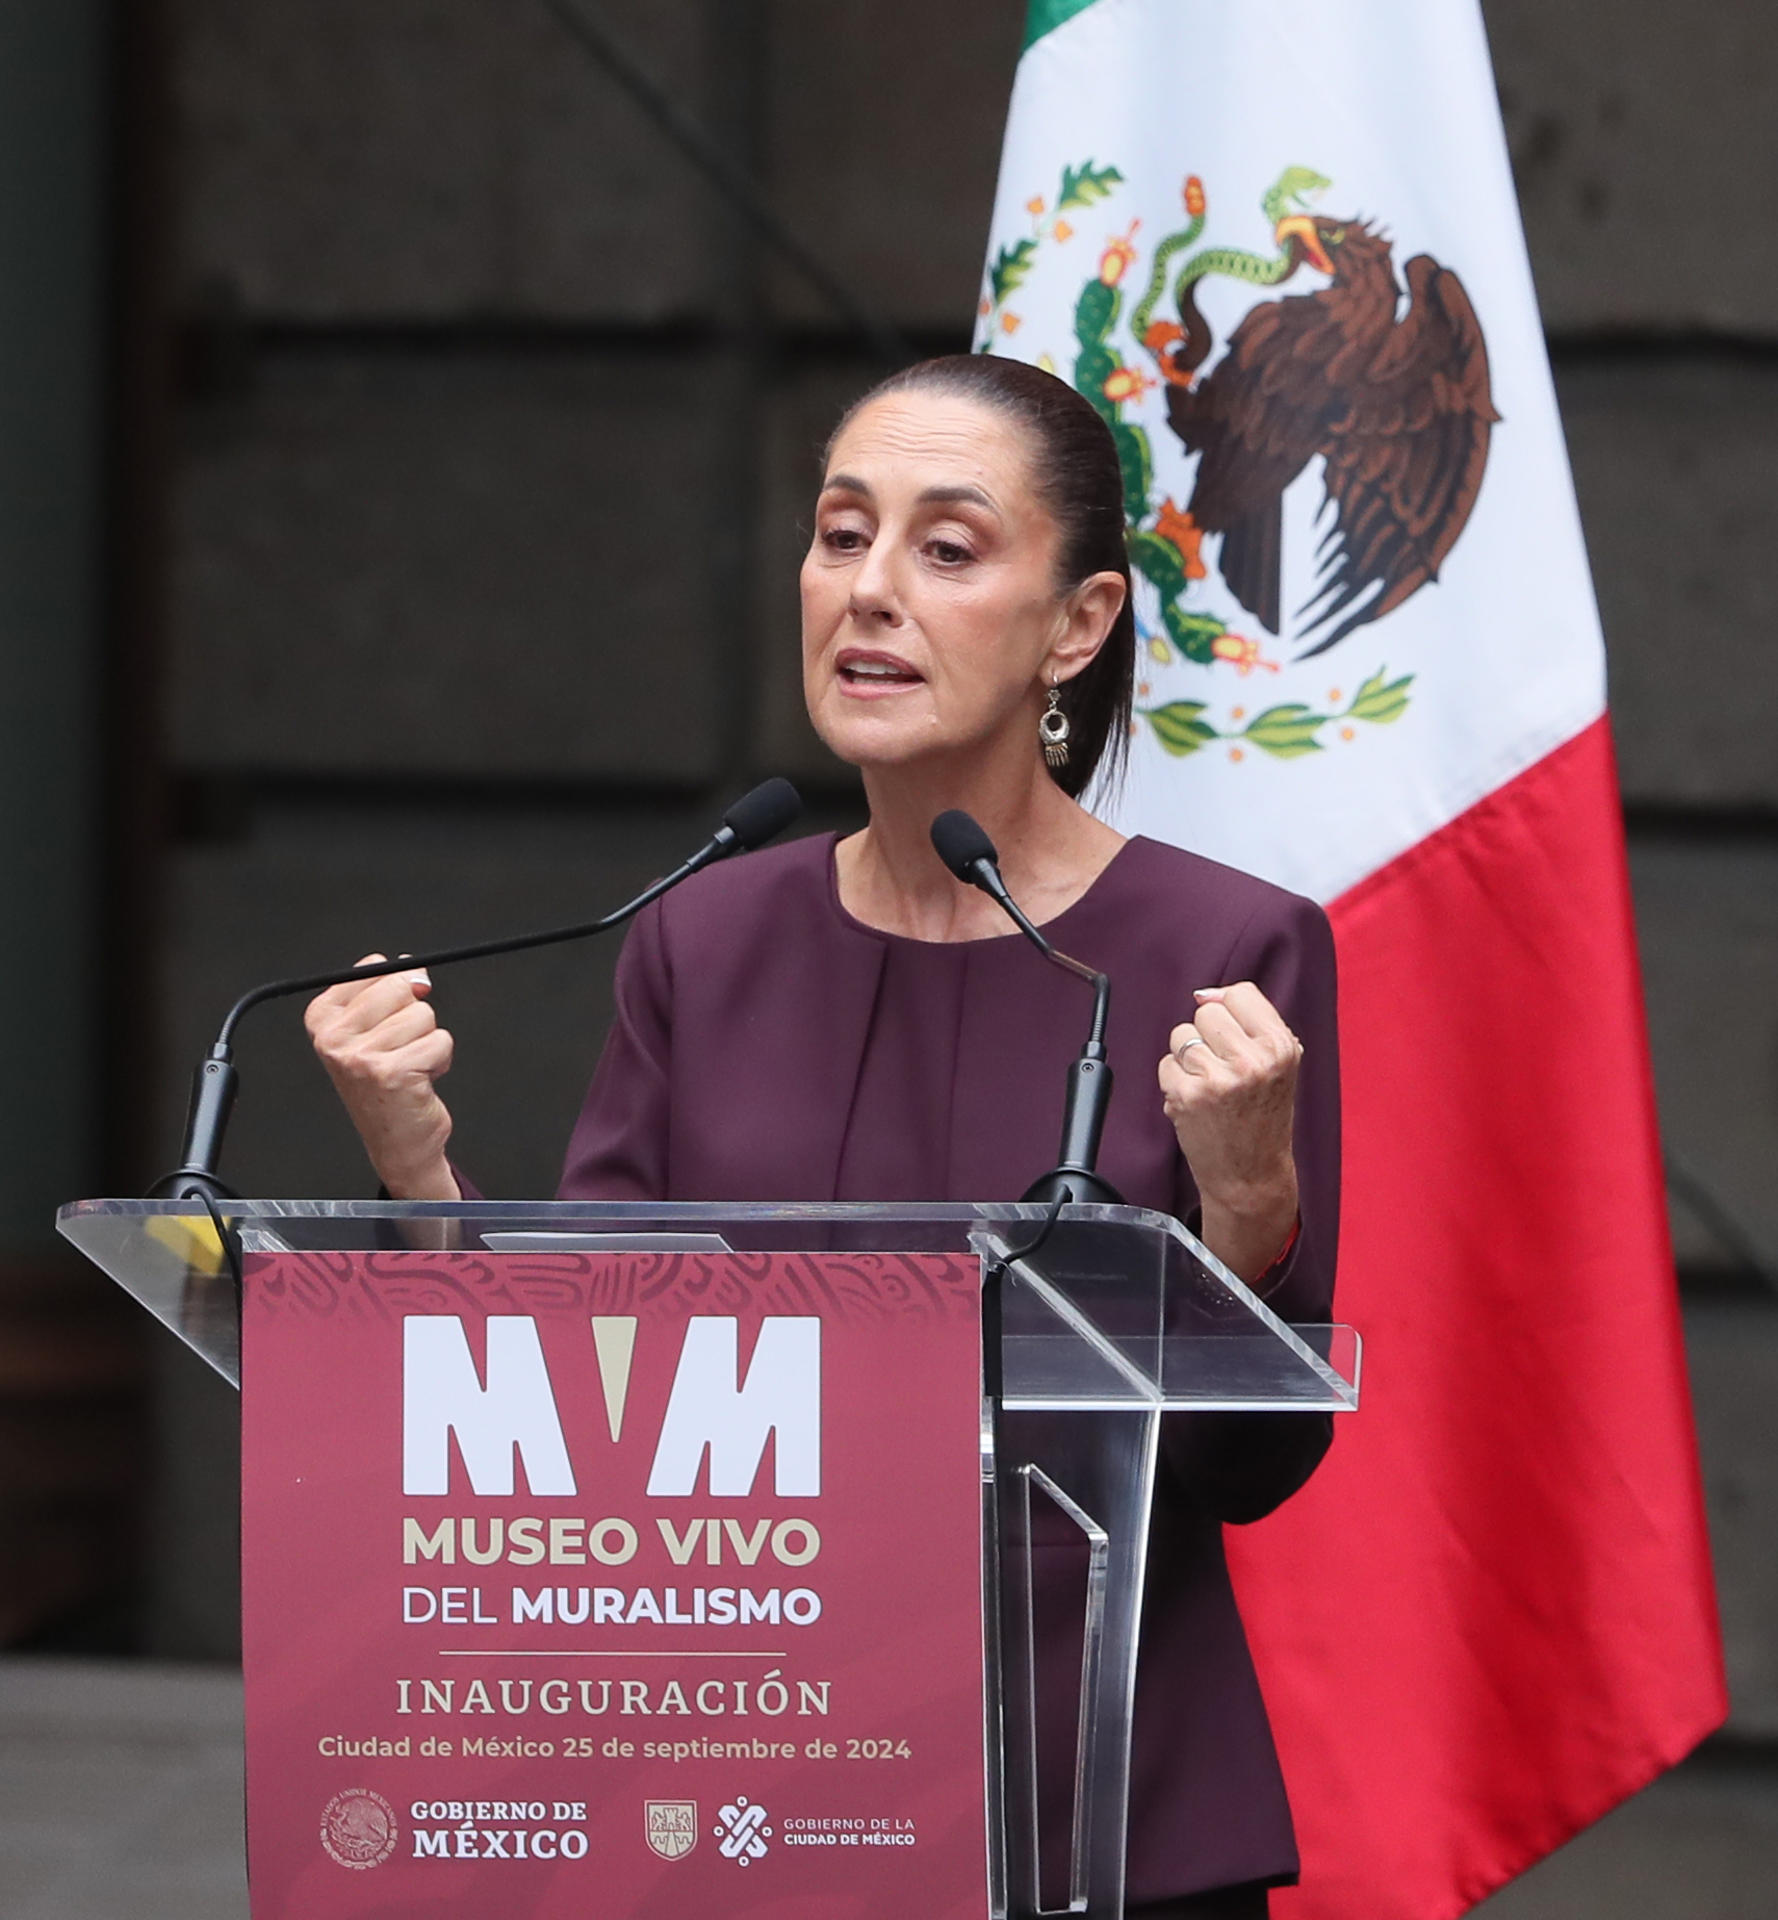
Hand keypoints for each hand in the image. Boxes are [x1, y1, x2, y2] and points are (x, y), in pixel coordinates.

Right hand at [305, 955, 459, 1200]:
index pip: (375, 968)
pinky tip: (420, 1080)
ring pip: (424, 1015)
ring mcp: (360, 1056)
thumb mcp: (373, 1030)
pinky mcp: (392, 1073)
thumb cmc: (386, 1084)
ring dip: (427, 1041)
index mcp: (322, 1019)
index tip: (387, 1021)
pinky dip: (440, 1059)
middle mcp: (334, 1038)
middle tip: (400, 1048)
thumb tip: (415, 971)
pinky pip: (440, 1040)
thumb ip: (389, 991)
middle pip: (401, 987)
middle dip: (414, 1015)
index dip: (396, 992)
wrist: (397, 1142)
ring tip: (409, 1066)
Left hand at [1157, 981, 1301, 1281]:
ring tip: (1210, 1085)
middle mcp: (1252, 1060)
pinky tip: (1196, 1102)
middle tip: (1223, 1068)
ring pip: (1181, 1035)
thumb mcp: (1278, 1065)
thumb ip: (1251, 1024)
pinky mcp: (1188, 1095)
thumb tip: (1206, 995)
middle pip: (1206, 1012)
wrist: (1251, 1176)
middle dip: (1207, 1036)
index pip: (1240, 993)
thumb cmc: (1262, 1116)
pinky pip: (1166, 1064)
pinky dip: (1174, 1081)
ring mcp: (1218, 1078)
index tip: (1233, 1036)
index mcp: (1281, 1047)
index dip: (1230, 1012)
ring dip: (1188, 1058)